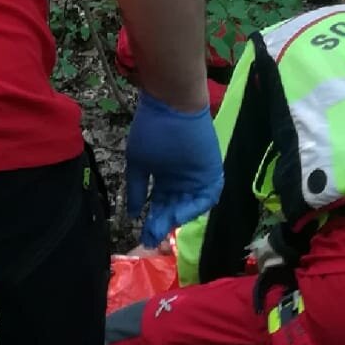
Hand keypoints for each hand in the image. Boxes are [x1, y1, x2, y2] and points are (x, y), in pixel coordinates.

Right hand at [125, 92, 222, 246]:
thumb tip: (133, 213)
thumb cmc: (152, 130)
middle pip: (174, 208)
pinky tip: (180, 215)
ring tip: (164, 229)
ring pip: (190, 205)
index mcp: (164, 175)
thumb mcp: (138, 162)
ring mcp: (197, 175)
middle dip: (163, 225)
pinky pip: (206, 196)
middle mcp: (181, 179)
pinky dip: (195, 206)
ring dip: (178, 218)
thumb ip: (138, 189)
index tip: (144, 235)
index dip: (153, 220)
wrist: (172, 104)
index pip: (161, 204)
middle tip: (153, 240)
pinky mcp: (211, 171)